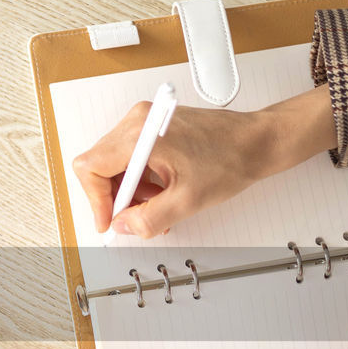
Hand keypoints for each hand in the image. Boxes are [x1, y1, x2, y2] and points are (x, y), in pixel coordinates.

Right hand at [71, 84, 337, 237]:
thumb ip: (148, 219)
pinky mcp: (154, 126)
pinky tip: (162, 192)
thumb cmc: (230, 159)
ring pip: (116, 164)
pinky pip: (132, 157)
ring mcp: (145, 122)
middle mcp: (138, 122)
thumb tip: (123, 226)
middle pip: (100, 165)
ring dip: (131, 192)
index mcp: (140, 136)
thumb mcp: (187, 201)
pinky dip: (141, 180)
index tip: (108, 220)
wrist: (256, 142)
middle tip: (135, 218)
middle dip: (117, 198)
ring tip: (158, 206)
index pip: (90, 167)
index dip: (95, 200)